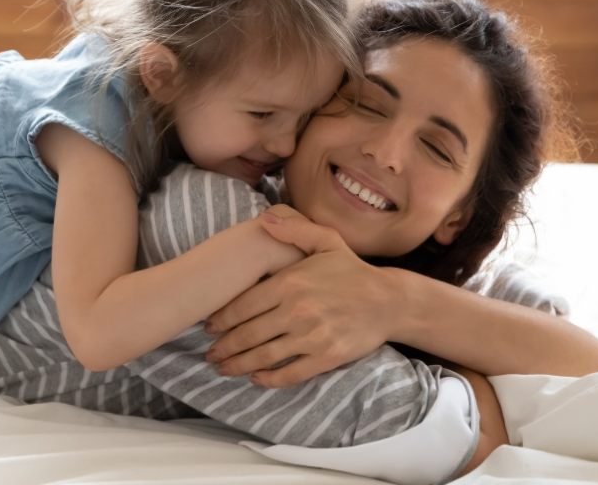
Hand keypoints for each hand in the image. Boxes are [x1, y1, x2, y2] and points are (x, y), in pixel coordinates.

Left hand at [204, 213, 397, 386]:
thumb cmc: (353, 271)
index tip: (208, 327)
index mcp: (291, 282)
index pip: (243, 304)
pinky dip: (269, 379)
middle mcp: (297, 311)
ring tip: (224, 369)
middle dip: (224, 347)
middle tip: (209, 354)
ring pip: (263, 356)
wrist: (389, 301)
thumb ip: (294, 229)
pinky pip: (290, 373)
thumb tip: (264, 219)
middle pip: (248, 334)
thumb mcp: (327, 241)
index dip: (221, 319)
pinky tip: (256, 378)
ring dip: (238, 365)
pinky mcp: (326, 357)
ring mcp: (312, 336)